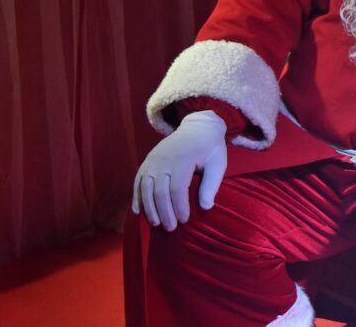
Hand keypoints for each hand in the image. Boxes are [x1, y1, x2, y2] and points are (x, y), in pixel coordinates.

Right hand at [131, 110, 227, 230]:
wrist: (198, 127)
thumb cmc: (210, 148)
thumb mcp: (218, 163)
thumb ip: (212, 184)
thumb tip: (206, 207)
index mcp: (183, 159)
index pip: (177, 188)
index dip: (179, 207)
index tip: (184, 221)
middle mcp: (165, 159)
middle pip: (160, 191)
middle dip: (164, 212)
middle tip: (170, 228)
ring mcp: (153, 159)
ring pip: (146, 187)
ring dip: (149, 208)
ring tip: (156, 223)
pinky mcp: (148, 161)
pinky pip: (138, 180)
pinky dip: (136, 197)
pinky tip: (138, 211)